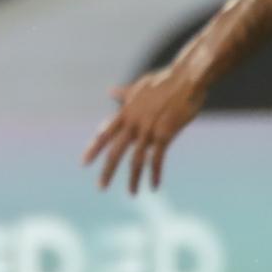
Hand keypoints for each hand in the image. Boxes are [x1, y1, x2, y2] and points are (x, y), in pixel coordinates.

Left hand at [83, 61, 206, 193]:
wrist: (186, 78)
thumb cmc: (164, 81)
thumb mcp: (139, 87)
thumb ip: (124, 94)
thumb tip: (110, 92)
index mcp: (125, 112)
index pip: (104, 134)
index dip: (94, 149)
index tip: (84, 163)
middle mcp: (133, 123)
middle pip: (115, 152)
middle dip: (108, 171)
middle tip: (101, 187)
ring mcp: (148, 130)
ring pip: (136, 160)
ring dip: (133, 179)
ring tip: (131, 193)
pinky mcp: (165, 134)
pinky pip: (157, 159)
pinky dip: (154, 174)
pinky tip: (153, 187)